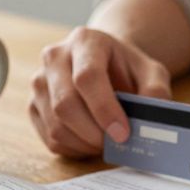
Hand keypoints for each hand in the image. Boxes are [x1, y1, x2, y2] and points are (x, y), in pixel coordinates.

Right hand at [29, 27, 171, 156]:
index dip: (104, 109)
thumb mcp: (152, 72)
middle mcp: (55, 57)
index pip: (87, 77)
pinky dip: (74, 148)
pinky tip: (91, 141)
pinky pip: (49, 137)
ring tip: (107, 143)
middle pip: (65, 104)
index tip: (123, 133)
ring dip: (85, 143)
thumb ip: (156, 91)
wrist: (105, 65)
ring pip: (55, 125)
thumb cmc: (127, 69)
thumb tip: (150, 117)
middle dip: (94, 133)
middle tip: (117, 144)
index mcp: (85, 41)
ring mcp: (39, 81)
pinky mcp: (33, 105)